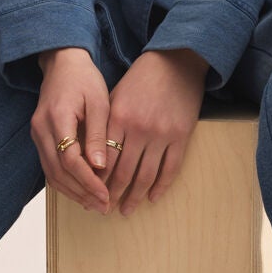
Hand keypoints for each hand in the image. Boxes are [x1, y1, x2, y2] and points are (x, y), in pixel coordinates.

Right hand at [31, 48, 117, 212]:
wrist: (62, 63)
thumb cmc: (84, 79)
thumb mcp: (99, 102)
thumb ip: (97, 135)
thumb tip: (100, 167)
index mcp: (57, 117)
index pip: (69, 159)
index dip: (88, 181)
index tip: (106, 194)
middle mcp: (41, 129)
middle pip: (58, 172)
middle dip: (81, 192)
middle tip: (103, 206)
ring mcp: (37, 134)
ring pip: (51, 173)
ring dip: (73, 192)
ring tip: (95, 204)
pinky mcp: (39, 138)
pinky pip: (50, 167)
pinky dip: (65, 182)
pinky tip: (82, 191)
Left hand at [101, 47, 208, 213]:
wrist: (175, 62)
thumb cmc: (141, 79)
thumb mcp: (115, 96)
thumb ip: (104, 124)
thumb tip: (92, 155)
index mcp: (118, 118)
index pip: (104, 158)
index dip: (96, 180)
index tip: (90, 193)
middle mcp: (138, 129)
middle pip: (123, 172)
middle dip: (112, 194)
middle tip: (105, 209)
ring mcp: (161, 134)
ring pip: (145, 175)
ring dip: (135, 197)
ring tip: (127, 210)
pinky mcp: (181, 136)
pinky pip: (170, 168)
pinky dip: (161, 186)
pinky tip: (153, 197)